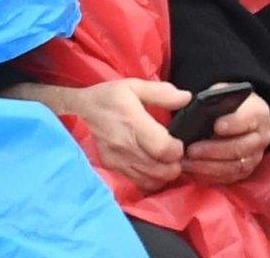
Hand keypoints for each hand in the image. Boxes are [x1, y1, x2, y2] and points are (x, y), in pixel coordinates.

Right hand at [47, 78, 189, 193]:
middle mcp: (125, 146)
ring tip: (167, 162)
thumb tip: (187, 98)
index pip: (162, 148)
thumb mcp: (135, 86)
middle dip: (175, 165)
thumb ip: (162, 93)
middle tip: (176, 155)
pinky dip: (151, 180)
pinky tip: (154, 168)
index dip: (177, 150)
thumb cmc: (111, 97)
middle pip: (160, 170)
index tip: (179, 143)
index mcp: (133, 123)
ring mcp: (117, 160)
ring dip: (164, 175)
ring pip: (151, 181)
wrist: (82, 109)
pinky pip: (138, 182)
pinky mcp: (112, 167)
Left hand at [181, 93, 269, 184]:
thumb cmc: (230, 105)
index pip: (248, 120)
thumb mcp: (225, 94)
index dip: (233, 123)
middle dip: (213, 150)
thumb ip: (216, 100)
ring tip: (186, 163)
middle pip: (239, 148)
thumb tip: (198, 110)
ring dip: (208, 166)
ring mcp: (255, 157)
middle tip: (191, 150)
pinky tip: (193, 171)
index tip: (215, 126)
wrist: (245, 119)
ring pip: (233, 166)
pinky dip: (209, 176)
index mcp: (259, 113)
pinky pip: (228, 177)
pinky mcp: (246, 171)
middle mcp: (261, 137)